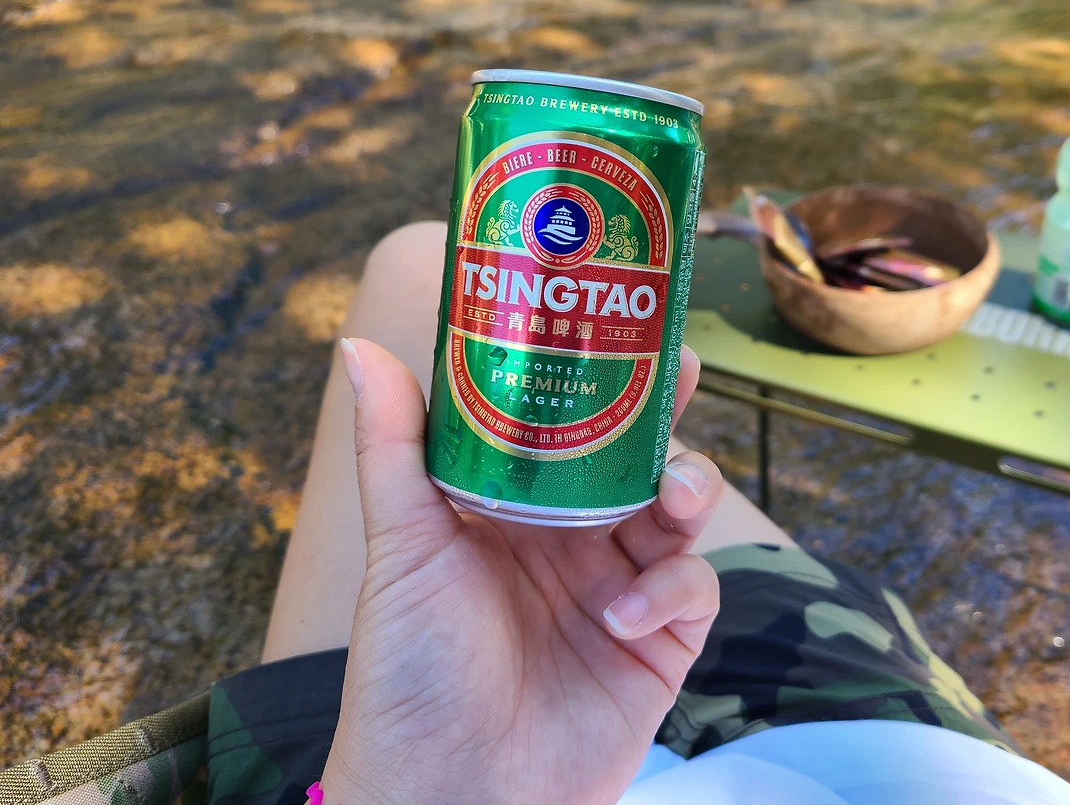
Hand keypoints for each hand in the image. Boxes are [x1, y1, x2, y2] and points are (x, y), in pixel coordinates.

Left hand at [321, 339, 722, 804]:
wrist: (449, 790)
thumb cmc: (411, 670)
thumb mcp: (403, 547)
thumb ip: (394, 446)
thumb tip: (360, 346)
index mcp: (520, 509)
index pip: (572, 428)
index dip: (603, 380)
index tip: (623, 328)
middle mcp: (576, 541)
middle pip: (638, 458)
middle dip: (666, 417)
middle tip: (682, 374)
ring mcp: (621, 590)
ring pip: (680, 514)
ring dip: (688, 490)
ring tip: (674, 495)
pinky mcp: (658, 645)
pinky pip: (692, 592)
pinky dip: (670, 591)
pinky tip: (623, 615)